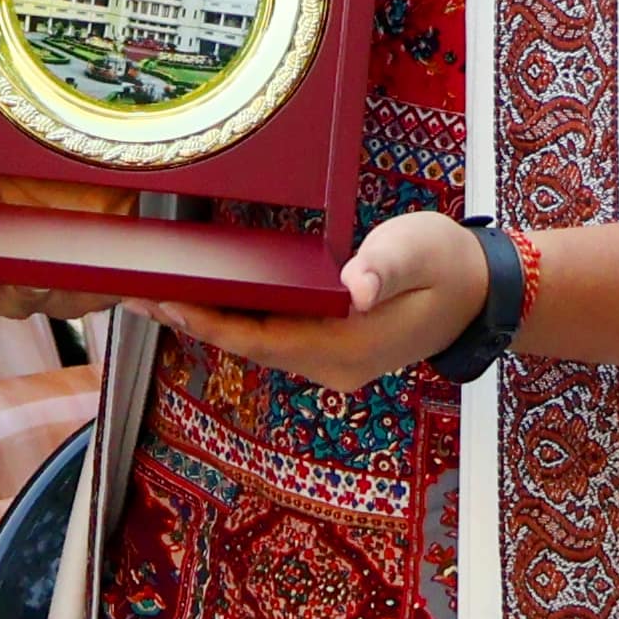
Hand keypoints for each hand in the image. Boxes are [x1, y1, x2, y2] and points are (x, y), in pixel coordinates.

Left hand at [152, 208, 488, 396]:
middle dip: (195, 324)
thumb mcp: (416, 251)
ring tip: (158, 299)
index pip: (264, 340)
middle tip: (138, 297)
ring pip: (260, 347)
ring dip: (212, 325)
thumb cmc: (446, 264)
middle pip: (252, 348)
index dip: (213, 324)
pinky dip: (239, 323)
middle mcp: (334, 367)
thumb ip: (382, 268)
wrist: (481, 292)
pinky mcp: (334, 352)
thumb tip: (353, 289)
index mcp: (348, 346)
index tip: (168, 305)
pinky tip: (209, 304)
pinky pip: (275, 341)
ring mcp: (334, 365)